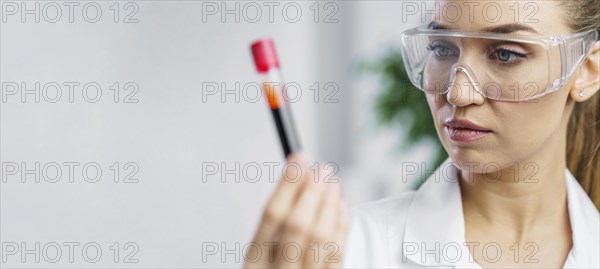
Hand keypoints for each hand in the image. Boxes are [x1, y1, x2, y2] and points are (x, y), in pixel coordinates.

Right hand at [244, 152, 349, 268]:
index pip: (272, 215)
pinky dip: (342, 227)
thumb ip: (275, 225)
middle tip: (321, 169)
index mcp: (255, 262)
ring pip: (322, 239)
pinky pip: (337, 255)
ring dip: (330, 205)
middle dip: (312, 191)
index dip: (288, 183)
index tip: (298, 160)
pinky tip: (341, 208)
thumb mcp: (260, 257)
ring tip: (332, 183)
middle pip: (298, 224)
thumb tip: (295, 178)